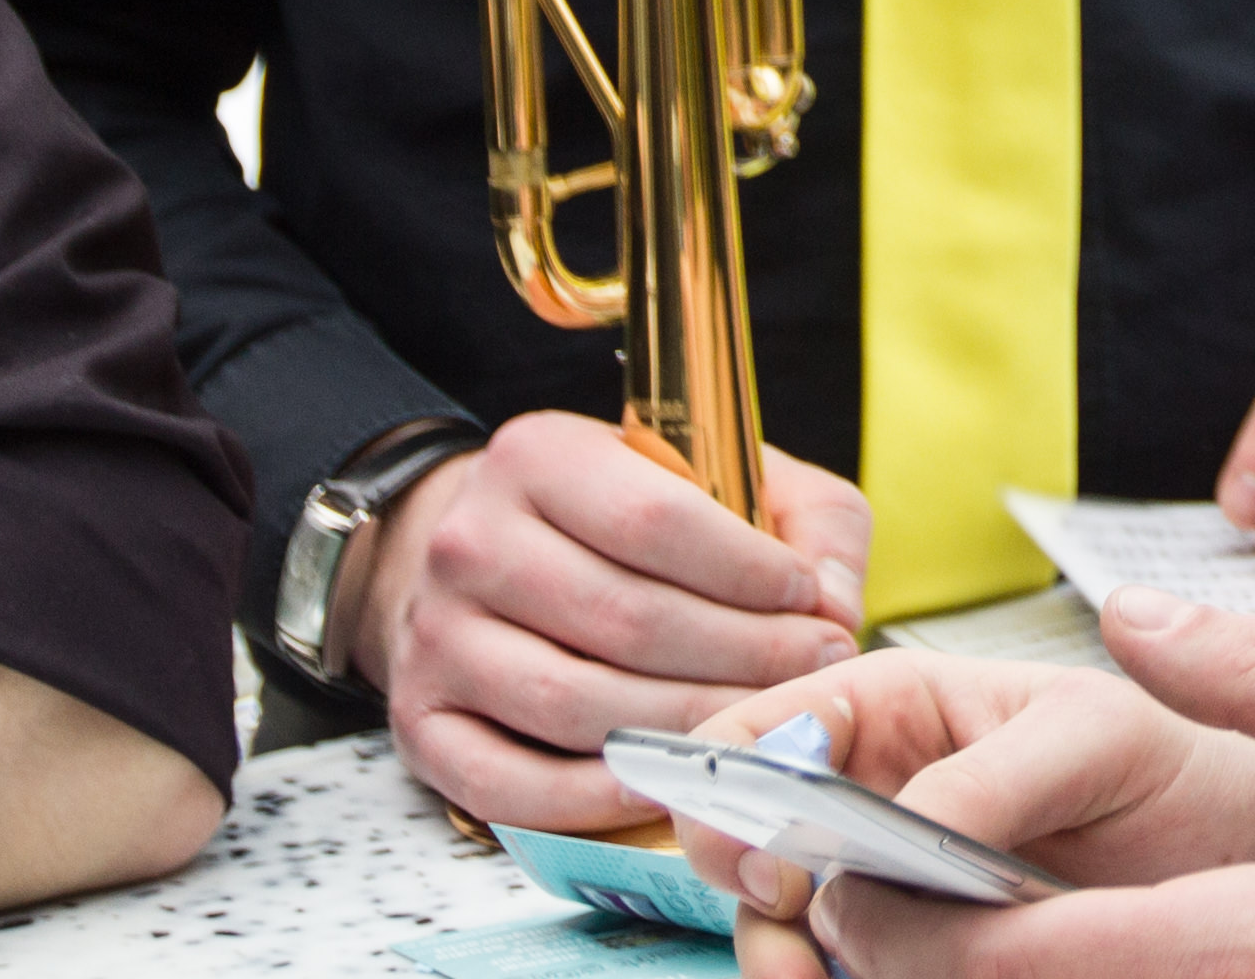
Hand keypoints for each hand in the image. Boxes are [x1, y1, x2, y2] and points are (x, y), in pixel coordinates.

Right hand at [352, 411, 869, 826]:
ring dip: (684, 727)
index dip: (750, 574)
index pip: (657, 521)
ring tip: (755, 725)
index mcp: (540, 455)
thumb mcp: (715, 472)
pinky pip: (510, 783)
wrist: (475, 554)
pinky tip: (663, 785)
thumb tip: (834, 600)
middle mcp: (472, 542)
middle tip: (811, 675)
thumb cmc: (615, 519)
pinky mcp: (420, 724)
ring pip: (574, 704)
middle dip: (741, 658)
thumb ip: (803, 517)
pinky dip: (593, 799)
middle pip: (625, 620)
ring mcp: (436, 639)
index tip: (813, 606)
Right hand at [671, 645, 1254, 972]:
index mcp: (892, 708)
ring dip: (788, 956)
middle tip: (799, 932)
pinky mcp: (913, 951)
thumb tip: (879, 842)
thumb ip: (987, 778)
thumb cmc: (1167, 761)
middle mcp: (868, 793)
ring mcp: (884, 880)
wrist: (1235, 847)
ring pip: (784, 924)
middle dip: (750, 888)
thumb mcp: (1091, 740)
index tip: (765, 847)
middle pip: (748, 841)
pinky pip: (849, 967)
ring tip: (830, 977)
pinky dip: (845, 977)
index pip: (763, 732)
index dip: (735, 787)